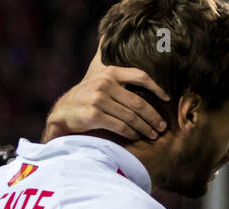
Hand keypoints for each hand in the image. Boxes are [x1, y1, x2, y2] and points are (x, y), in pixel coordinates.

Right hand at [43, 48, 170, 142]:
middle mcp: (104, 84)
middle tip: (162, 126)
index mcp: (109, 72)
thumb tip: (120, 52)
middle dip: (153, 116)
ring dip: (144, 128)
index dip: (156, 88)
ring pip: (130, 117)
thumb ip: (110, 68)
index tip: (166, 99)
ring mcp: (98, 99)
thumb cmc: (85, 96)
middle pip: (138, 102)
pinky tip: (136, 137)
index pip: (140, 76)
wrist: (62, 112)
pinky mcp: (94, 115)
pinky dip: (131, 133)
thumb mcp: (96, 76)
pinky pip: (120, 126)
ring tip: (153, 134)